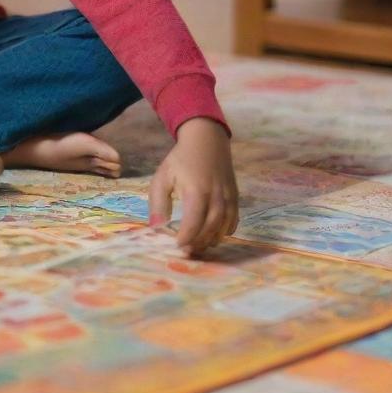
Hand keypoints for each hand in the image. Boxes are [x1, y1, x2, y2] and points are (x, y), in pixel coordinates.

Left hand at [148, 117, 238, 256]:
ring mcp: (229, 198)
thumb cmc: (180, 160)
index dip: (186, 238)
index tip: (176, 246)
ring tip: (195, 245)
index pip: (193, 223)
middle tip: (185, 251)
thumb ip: (158, 203)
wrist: (206, 141)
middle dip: (197, 243)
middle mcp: (216, 197)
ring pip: (223, 228)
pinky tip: (211, 235)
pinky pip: (233, 222)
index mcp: (196, 191)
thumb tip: (155, 228)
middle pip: (210, 229)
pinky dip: (223, 233)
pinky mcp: (236, 198)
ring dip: (209, 240)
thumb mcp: (162, 177)